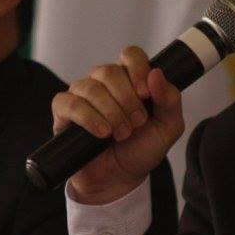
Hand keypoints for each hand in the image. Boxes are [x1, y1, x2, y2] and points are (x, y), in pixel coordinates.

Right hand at [50, 46, 184, 203]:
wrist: (120, 179)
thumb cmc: (141, 149)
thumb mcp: (168, 127)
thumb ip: (170, 100)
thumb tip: (156, 74)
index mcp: (129, 80)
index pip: (130, 55)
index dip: (138, 69)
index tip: (145, 94)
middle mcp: (103, 83)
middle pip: (109, 71)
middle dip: (126, 99)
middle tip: (136, 123)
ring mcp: (81, 95)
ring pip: (90, 87)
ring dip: (111, 112)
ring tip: (121, 134)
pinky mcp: (64, 112)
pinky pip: (69, 103)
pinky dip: (88, 118)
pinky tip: (102, 133)